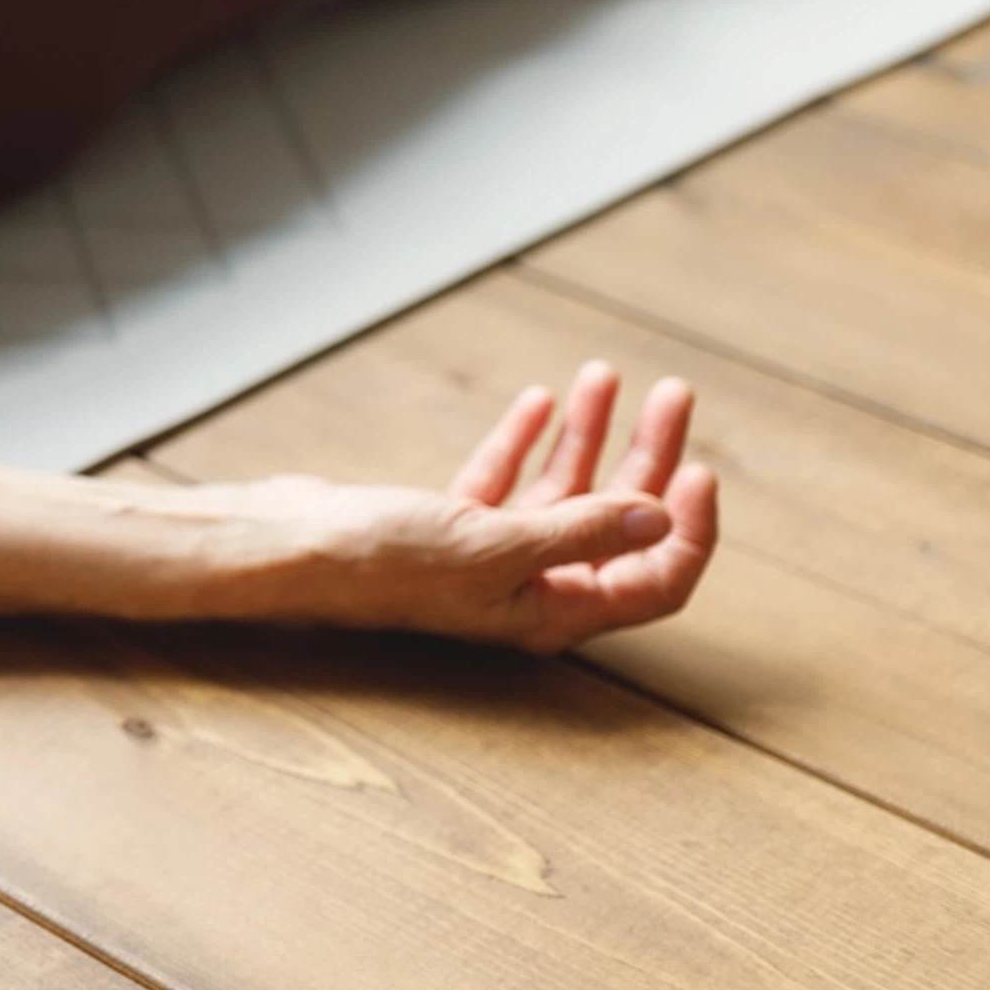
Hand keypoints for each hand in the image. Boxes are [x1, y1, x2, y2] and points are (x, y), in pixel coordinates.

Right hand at [229, 360, 719, 652]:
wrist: (289, 546)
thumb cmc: (382, 562)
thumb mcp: (492, 544)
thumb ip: (579, 531)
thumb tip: (660, 516)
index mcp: (552, 613)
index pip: (654, 580)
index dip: (687, 530)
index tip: (700, 468)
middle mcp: (530, 588)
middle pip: (617, 522)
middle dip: (649, 456)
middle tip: (671, 393)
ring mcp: (489, 555)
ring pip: (564, 491)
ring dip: (590, 433)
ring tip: (604, 376)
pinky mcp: (448, 523)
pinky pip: (507, 479)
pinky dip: (526, 440)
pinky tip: (539, 403)